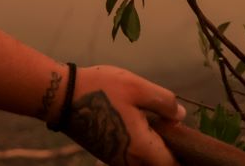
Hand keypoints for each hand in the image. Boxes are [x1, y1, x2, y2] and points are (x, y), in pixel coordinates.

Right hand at [58, 64, 186, 165]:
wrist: (61, 96)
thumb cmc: (100, 88)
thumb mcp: (137, 86)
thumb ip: (164, 102)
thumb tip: (181, 116)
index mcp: (142, 148)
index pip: (173, 164)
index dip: (183, 152)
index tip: (183, 133)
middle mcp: (130, 161)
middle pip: (159, 164)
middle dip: (167, 149)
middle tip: (166, 123)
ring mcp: (116, 160)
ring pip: (144, 161)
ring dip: (151, 147)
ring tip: (149, 120)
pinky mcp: (105, 155)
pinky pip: (130, 157)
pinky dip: (137, 146)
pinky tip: (132, 122)